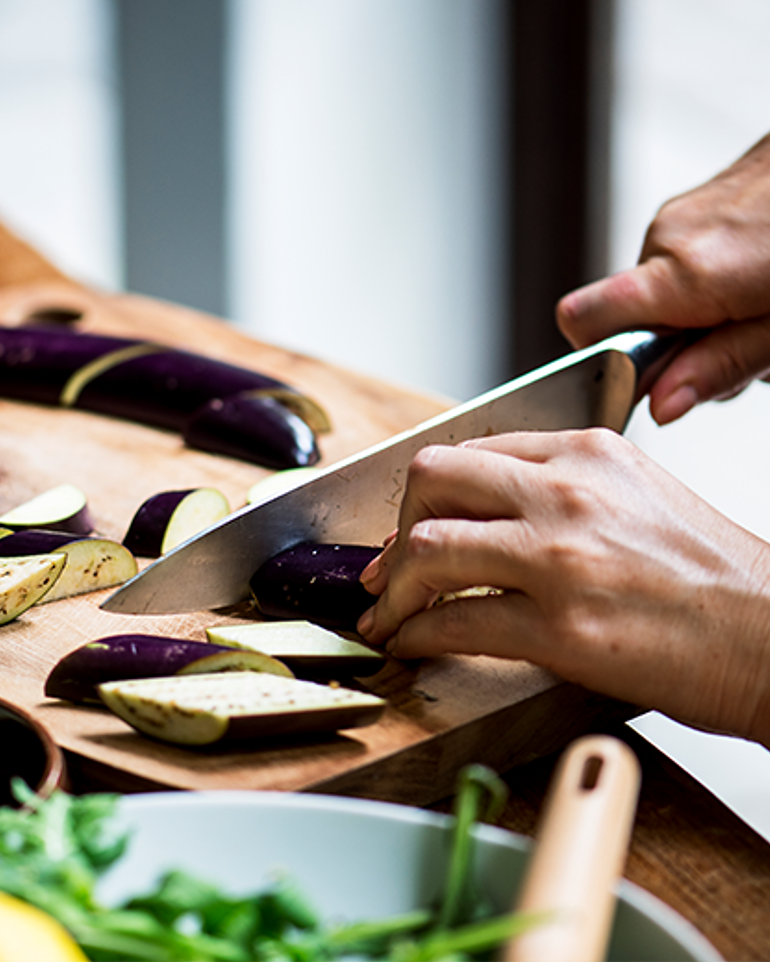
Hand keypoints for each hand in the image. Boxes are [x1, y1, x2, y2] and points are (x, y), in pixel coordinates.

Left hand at [357, 429, 769, 745]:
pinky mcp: (561, 629)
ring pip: (429, 549)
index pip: (470, 453)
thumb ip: (563, 488)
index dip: (426, 495)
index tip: (411, 525)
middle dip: (395, 529)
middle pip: (431, 480)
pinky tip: (412, 644)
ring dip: (393, 589)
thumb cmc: (711, 576)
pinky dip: (416, 635)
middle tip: (386, 568)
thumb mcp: (638, 495)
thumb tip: (486, 512)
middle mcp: (566, 494)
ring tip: (388, 615)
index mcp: (586, 453)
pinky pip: (453, 624)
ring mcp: (559, 559)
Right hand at [557, 131, 769, 423]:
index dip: (601, 357)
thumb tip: (661, 404)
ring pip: (660, 292)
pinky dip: (713, 285)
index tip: (651, 378)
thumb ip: (720, 367)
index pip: (582, 320)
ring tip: (758, 309)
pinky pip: (682, 263)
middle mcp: (668, 239)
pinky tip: (756, 281)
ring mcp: (681, 216)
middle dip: (675, 347)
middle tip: (739, 347)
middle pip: (627, 316)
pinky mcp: (699, 205)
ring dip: (700, 316)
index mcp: (684, 274)